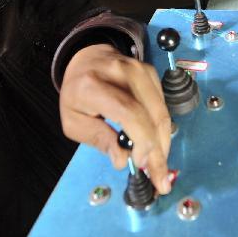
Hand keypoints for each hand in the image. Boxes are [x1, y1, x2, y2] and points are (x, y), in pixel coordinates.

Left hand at [59, 44, 171, 193]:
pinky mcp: (151, 72)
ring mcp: (139, 69)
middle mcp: (121, 72)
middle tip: (159, 177)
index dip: (141, 140)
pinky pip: (163, 105)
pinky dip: (162, 128)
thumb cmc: (77, 94)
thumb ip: (98, 139)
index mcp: (94, 86)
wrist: (86, 59)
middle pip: (151, 114)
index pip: (129, 112)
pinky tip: (157, 144)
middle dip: (158, 149)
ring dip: (163, 142)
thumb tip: (122, 160)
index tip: (140, 163)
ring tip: (159, 165)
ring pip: (162, 111)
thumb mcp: (74, 122)